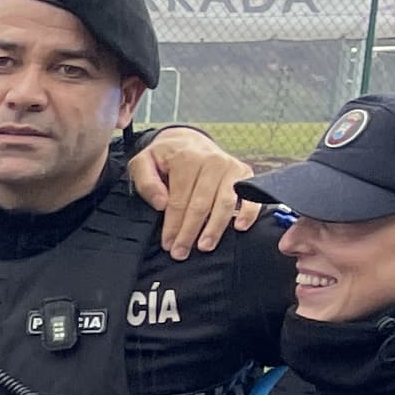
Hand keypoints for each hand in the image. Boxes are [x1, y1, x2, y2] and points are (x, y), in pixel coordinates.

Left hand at [126, 123, 248, 254]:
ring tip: (205, 246)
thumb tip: (162, 203)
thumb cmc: (165, 156)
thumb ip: (145, 182)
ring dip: (215, 228)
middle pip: (200, 205)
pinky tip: (240, 227)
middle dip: (190, 232)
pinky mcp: (245, 172)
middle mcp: (212, 162)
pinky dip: (248, 211)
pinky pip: (250, 195)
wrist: (188, 141)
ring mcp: (230, 167)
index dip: (172, 225)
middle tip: (181, 252)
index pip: (178, 200)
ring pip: (224, 203)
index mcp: (186, 159)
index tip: (168, 244)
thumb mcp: (143, 162)